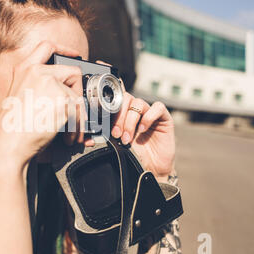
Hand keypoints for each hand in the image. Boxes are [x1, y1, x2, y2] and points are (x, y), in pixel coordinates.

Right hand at [0, 41, 87, 167]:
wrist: (9, 143)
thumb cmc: (12, 126)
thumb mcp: (19, 95)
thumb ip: (37, 85)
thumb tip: (61, 88)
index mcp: (25, 69)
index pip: (48, 47)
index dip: (65, 49)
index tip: (75, 55)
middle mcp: (37, 72)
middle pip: (73, 71)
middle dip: (77, 92)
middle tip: (73, 108)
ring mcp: (51, 84)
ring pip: (78, 96)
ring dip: (77, 116)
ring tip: (69, 131)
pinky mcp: (62, 100)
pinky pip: (79, 112)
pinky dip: (76, 128)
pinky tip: (66, 136)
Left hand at [97, 61, 175, 179]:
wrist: (150, 171)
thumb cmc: (132, 157)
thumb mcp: (114, 144)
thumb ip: (105, 134)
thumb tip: (89, 133)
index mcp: (122, 113)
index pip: (116, 95)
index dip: (109, 87)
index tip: (101, 82)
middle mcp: (135, 110)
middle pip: (125, 98)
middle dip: (118, 117)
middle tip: (115, 133)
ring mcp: (149, 112)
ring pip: (138, 103)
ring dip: (130, 121)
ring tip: (127, 138)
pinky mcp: (164, 118)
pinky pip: (157, 107)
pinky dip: (148, 117)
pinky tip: (143, 129)